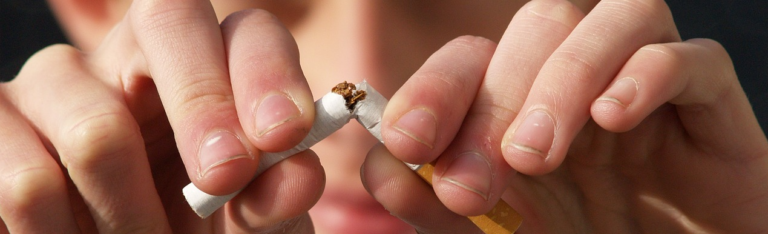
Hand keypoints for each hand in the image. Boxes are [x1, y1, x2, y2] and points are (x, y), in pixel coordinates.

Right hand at [0, 2, 321, 232]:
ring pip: (97, 126)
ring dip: (133, 212)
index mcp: (209, 66)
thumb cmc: (196, 233)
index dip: (266, 74)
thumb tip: (297, 175)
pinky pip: (27, 177)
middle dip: (204, 107)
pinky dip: (63, 232)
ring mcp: (56, 84)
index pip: (245, 30)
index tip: (282, 135)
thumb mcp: (250, 221)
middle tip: (223, 181)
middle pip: (167, 17)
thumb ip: (275, 196)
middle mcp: (131, 56)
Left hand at [362, 0, 767, 232]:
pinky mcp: (711, 107)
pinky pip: (691, 57)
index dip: (433, 89)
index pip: (473, 60)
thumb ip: (441, 204)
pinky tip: (611, 118)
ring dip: (561, 78)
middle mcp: (583, 83)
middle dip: (494, 99)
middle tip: (471, 182)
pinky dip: (646, 74)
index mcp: (529, 104)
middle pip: (537, 25)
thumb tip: (380, 168)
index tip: (405, 142)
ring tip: (533, 156)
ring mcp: (649, 88)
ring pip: (611, 18)